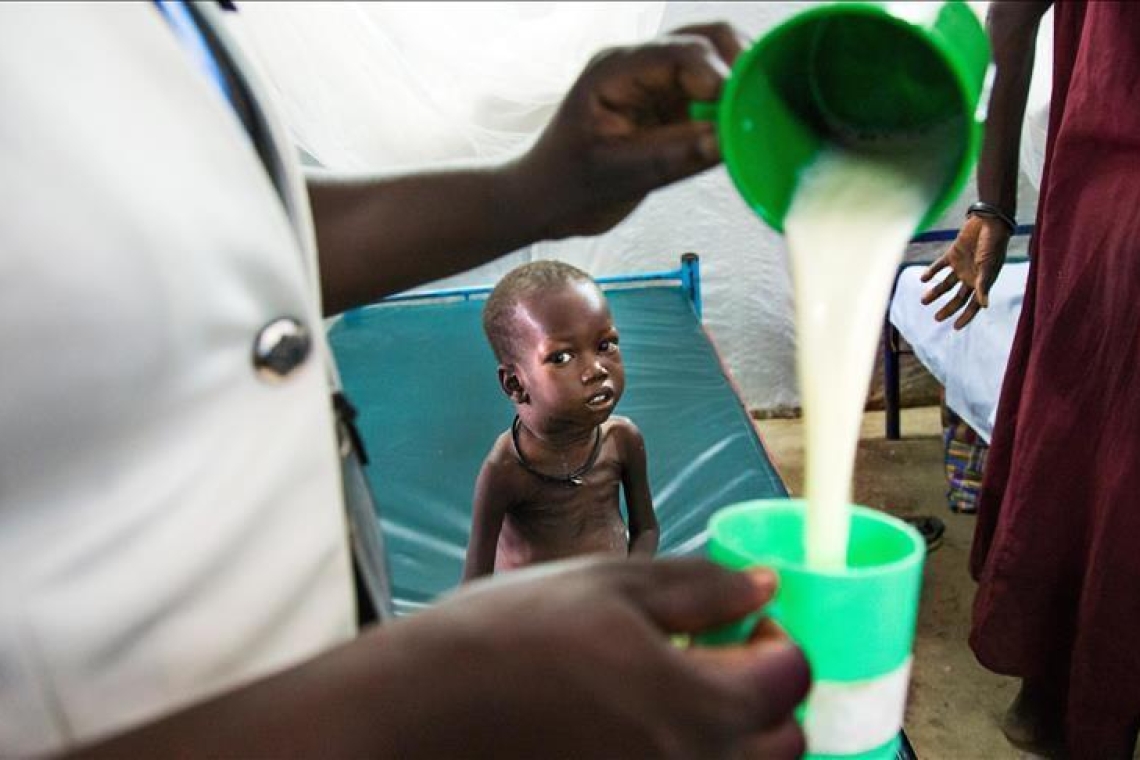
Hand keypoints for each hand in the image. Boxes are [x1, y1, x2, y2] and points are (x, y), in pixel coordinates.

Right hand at [384, 557, 808, 758]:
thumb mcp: (607, 586)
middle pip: (782, 746)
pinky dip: (684, 755)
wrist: (418, 713)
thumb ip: (700, 587)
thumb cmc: (505, 640)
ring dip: (731, 734)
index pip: (790, 681)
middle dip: (765, 697)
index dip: (779, 642)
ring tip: (674, 694)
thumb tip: (763, 584)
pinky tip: (636, 725)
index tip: (747, 623)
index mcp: (696, 708)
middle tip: (718, 660)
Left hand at [517, 23, 747, 238]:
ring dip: (739, 84)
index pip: (678, 54)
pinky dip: (732, 106)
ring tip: (754, 119)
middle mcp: (638, 65)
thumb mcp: (617, 175)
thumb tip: (724, 141)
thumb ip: (672, 156)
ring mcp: (656, 82)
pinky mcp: (669, 105)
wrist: (545, 201)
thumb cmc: (566, 185)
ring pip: (715, 60)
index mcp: (615, 70)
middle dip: (738, 68)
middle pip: (705, 40)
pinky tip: (742, 130)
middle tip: (758, 109)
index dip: (716, 75)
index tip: (736, 110)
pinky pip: (711, 93)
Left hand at [920, 214, 1011, 328]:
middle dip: (948, 309)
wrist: (988, 220)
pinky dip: (931, 272)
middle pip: (958, 298)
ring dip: (935, 293)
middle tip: (936, 318)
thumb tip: (984, 306)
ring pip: (946, 284)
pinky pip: (939, 266)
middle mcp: (971, 276)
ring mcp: (961, 266)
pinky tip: (922, 279)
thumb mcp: (988, 266)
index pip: (974, 304)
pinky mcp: (953, 254)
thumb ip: (984, 285)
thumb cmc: (993, 244)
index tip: (955, 327)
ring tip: (923, 301)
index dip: (966, 316)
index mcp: (983, 282)